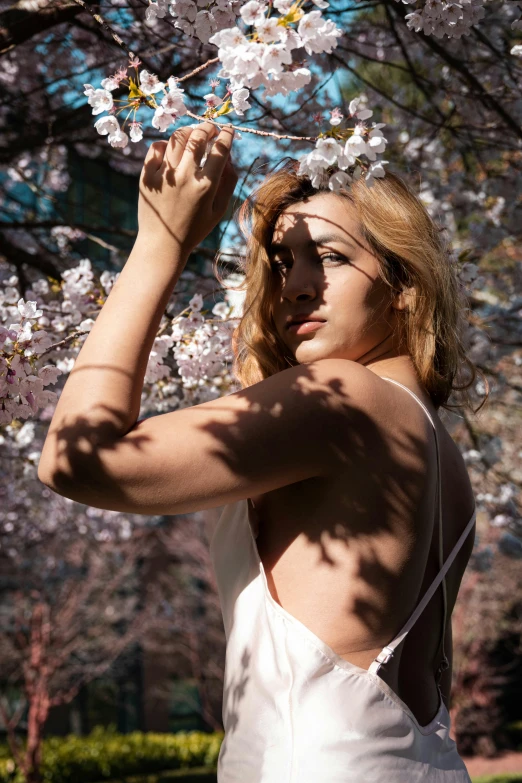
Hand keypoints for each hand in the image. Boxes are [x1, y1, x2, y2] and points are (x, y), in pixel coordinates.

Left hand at [137, 121, 237, 254]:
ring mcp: (164, 176)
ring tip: (193, 135)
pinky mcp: (146, 176)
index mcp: (206, 187)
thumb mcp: (219, 210)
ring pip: (177, 138)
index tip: (228, 130)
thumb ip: (229, 182)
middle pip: (198, 137)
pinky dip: (167, 144)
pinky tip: (172, 150)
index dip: (227, 135)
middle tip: (211, 128)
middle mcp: (185, 178)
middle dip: (208, 127)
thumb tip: (229, 155)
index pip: (220, 149)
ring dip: (189, 131)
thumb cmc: (195, 227)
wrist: (163, 243)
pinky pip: (157, 147)